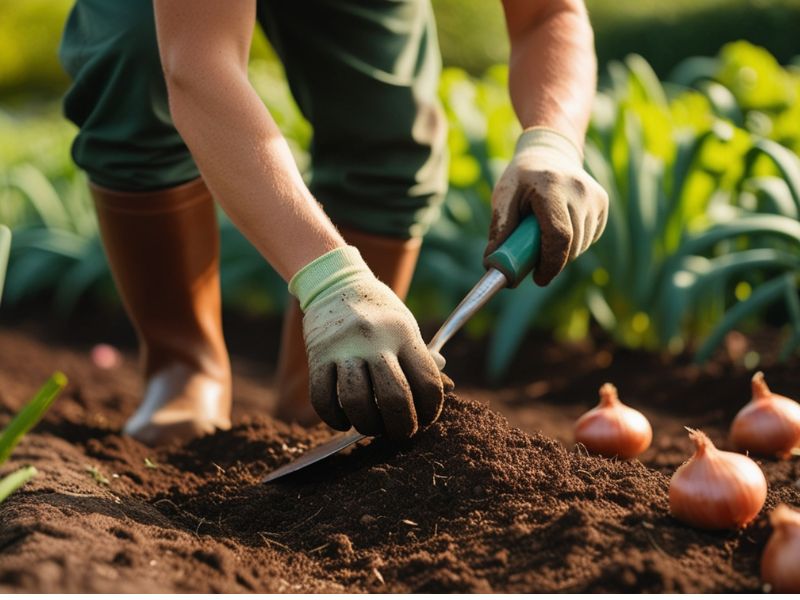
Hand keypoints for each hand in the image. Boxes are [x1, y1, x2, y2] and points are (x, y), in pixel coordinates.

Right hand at [289, 247, 443, 438]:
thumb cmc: (378, 311)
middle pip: (394, 397)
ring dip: (367, 426)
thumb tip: (447, 386)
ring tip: (372, 426)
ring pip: (357, 402)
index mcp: (404, 333)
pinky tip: (344, 420)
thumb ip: (422, 357)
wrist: (335, 282)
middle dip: (402, 426)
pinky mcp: (317, 355)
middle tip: (401, 432)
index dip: (431, 410)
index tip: (425, 418)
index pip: (428, 383)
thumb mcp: (405, 325)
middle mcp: (375, 340)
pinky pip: (323, 399)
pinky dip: (335, 418)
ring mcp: (344, 348)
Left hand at [484, 127, 608, 285]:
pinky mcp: (602, 203)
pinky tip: (560, 228)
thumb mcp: (504, 197)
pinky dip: (574, 243)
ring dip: (563, 253)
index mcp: (552, 186)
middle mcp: (579, 190)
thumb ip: (499, 229)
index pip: (559, 235)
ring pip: (581, 244)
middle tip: (536, 265)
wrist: (549, 153)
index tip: (537, 278)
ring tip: (544, 239)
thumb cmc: (521, 179)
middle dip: (553, 263)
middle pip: (572, 245)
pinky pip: (589, 237)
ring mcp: (594, 196)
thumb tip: (492, 265)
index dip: (550, 264)